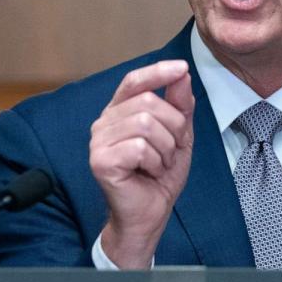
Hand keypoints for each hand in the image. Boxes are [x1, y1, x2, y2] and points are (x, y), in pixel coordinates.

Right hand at [89, 60, 194, 268]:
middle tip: (173, 150)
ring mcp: (99, 141)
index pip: (134, 81)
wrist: (149, 214)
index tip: (182, 67)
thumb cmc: (159, 175)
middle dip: (174, 127)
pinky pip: (140, 147)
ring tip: (160, 163)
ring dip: (165, 147)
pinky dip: (155, 162)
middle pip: (149, 103)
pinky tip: (149, 173)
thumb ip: (180, 105)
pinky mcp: (100, 161)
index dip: (158, 71)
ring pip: (146, 124)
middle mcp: (104, 122)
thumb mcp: (179, 135)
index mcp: (119, 112)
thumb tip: (182, 74)